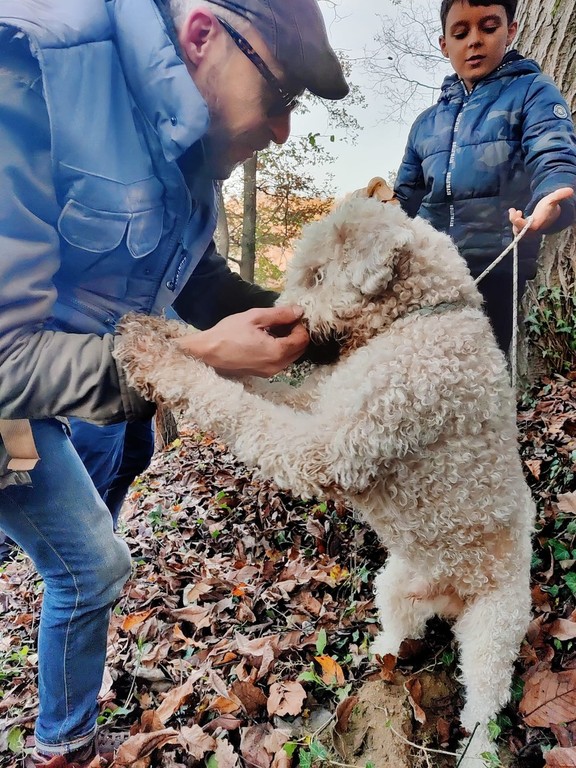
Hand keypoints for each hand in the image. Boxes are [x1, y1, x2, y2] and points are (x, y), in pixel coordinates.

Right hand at [175, 306, 308, 376]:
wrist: (207, 352)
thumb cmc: (227, 333)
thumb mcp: (255, 317)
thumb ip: (280, 314)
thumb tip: (299, 311)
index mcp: (277, 352)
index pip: (302, 339)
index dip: (300, 325)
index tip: (290, 316)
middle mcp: (276, 366)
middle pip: (299, 350)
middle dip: (296, 335)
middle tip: (284, 321)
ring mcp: (269, 373)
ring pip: (291, 357)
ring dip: (288, 343)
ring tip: (274, 329)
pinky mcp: (262, 375)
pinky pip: (280, 362)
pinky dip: (280, 350)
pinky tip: (267, 339)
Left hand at [509, 187, 573, 234]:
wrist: (548, 214)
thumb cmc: (549, 207)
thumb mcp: (553, 199)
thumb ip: (560, 195)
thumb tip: (570, 190)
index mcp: (538, 224)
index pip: (529, 228)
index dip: (521, 224)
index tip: (516, 217)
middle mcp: (532, 230)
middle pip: (520, 230)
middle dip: (515, 222)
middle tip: (513, 211)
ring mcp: (527, 230)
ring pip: (516, 229)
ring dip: (513, 220)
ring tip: (513, 210)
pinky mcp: (522, 229)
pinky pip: (515, 227)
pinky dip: (512, 220)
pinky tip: (514, 210)